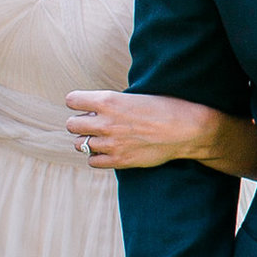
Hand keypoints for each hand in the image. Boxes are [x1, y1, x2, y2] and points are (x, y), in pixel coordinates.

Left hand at [69, 87, 229, 172]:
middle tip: (93, 122)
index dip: (78, 101)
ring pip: (79, 144)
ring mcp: (110, 144)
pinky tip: (109, 150)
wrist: (186, 129)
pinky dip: (97, 156)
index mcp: (108, 101)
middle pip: (71, 124)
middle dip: (80, 122)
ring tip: (103, 136)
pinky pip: (92, 161)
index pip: (72, 100)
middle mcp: (105, 122)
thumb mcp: (135, 96)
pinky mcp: (119, 160)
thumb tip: (93, 108)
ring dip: (88, 139)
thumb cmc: (165, 107)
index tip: (85, 104)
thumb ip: (112, 103)